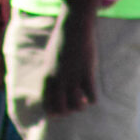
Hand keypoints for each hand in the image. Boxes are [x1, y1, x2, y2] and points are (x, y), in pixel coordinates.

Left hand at [46, 1, 99, 116]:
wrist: (74, 27)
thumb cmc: (62, 43)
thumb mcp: (49, 60)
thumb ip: (50, 75)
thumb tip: (55, 90)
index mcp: (47, 77)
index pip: (47, 104)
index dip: (53, 112)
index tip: (61, 111)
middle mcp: (58, 80)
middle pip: (62, 109)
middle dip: (69, 111)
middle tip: (73, 104)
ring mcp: (73, 77)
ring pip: (77, 106)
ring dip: (81, 106)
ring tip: (83, 99)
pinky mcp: (87, 73)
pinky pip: (92, 97)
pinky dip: (93, 99)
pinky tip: (92, 93)